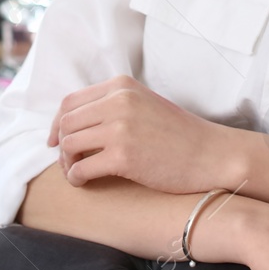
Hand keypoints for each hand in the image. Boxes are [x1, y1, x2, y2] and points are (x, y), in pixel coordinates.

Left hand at [48, 75, 240, 193]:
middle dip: (61, 145)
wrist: (211, 154)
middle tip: (69, 162)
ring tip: (77, 173)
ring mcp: (120, 128)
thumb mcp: (144, 104)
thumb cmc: (178, 135)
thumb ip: (113, 106)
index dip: (58, 123)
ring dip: (67, 163)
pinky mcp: (123, 156)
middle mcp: (118, 102)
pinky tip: (83, 183)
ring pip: (69, 145)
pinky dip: (76, 178)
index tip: (57, 140)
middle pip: (66, 123)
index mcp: (121, 87)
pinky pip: (81, 168)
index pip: (70, 102)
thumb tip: (74, 122)